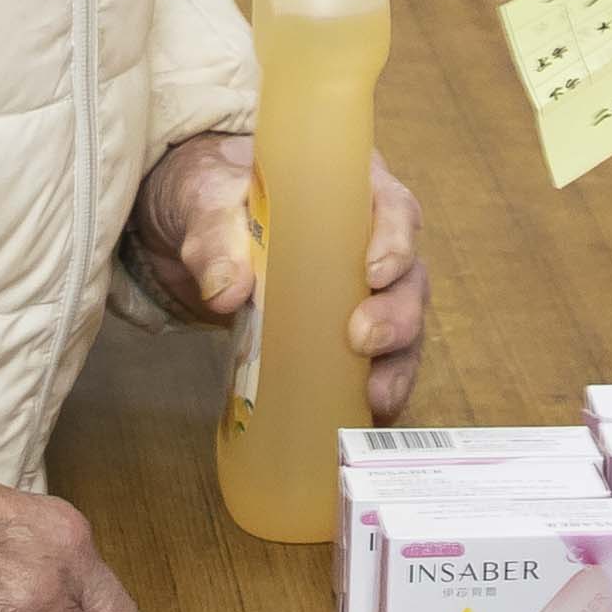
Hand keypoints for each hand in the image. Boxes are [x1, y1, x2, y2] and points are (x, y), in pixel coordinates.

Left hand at [129, 130, 432, 422]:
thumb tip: (225, 292)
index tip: (374, 272)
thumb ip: (215, 236)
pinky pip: (379, 365)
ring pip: (404, 327)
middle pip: (408, 278)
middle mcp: (373, 246)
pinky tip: (363, 415)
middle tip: (364, 339)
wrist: (203, 232)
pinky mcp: (348, 337)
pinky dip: (377, 391)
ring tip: (376, 395)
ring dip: (396, 363)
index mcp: (353, 195)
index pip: (395, 210)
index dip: (395, 241)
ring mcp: (366, 295)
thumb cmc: (219, 198)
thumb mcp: (207, 201)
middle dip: (396, 314)